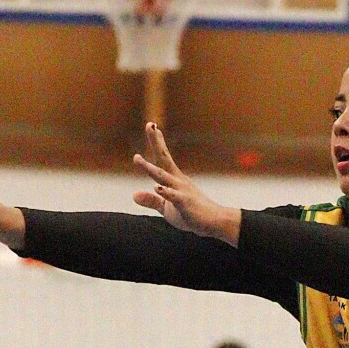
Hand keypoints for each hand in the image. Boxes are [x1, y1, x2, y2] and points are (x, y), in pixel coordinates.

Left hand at [132, 123, 240, 243]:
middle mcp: (177, 180)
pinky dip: (166, 192)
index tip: (152, 126)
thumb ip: (151, 200)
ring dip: (150, 168)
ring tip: (137, 159)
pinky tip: (157, 187)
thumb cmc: (191, 214)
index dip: (157, 142)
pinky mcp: (185, 203)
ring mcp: (181, 190)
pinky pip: (174, 197)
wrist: (214, 222)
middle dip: (156, 142)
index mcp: (173, 179)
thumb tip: (133, 195)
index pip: (163, 158)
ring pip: (163, 177)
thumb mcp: (166, 208)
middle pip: (163, 159)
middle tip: (150, 125)